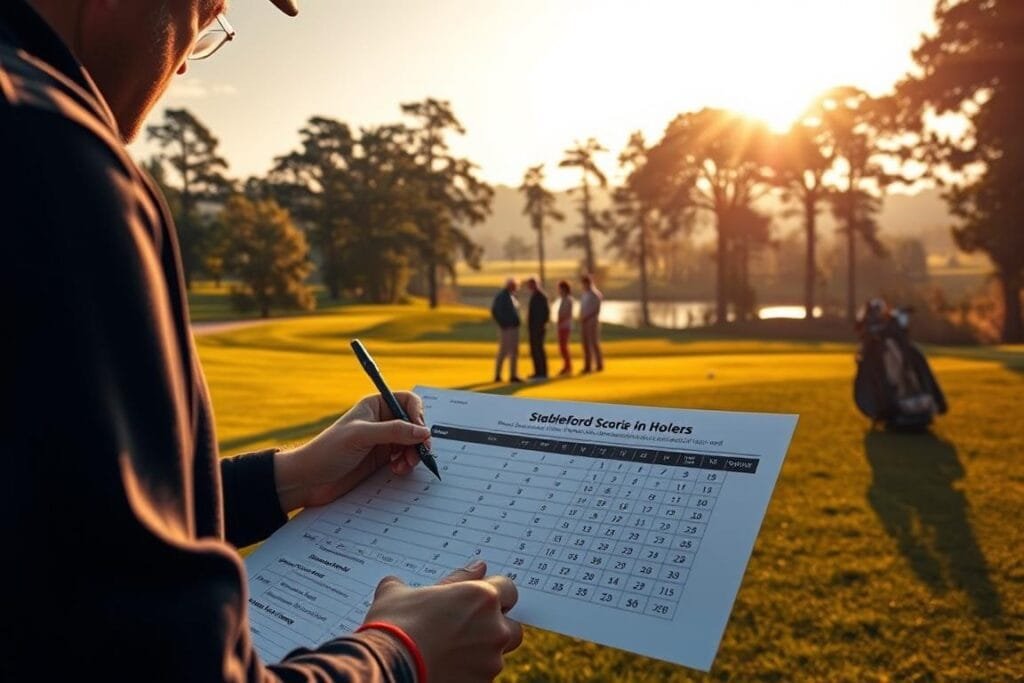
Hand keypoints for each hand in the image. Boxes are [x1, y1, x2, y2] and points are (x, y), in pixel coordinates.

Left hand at [273, 392, 430, 510]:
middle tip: (420, 452)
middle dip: (419, 438)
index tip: (420, 432)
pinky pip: (404, 458)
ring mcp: (383, 441)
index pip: (408, 401)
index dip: (418, 414)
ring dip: (414, 454)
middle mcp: (382, 421)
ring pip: (412, 443)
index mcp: (375, 405)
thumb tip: (423, 432)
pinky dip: (406, 464)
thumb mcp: (361, 436)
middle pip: (414, 424)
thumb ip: (393, 431)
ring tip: (405, 464)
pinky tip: (397, 470)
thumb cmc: (328, 451)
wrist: (309, 480)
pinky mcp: (381, 459)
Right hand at [363, 561, 522, 681]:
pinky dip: (469, 673)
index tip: (477, 601)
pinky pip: (481, 676)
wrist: (385, 665)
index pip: (509, 589)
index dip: (494, 594)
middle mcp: (494, 628)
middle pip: (512, 626)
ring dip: (481, 652)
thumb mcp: (410, 590)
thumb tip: (475, 567)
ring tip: (451, 652)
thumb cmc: (395, 623)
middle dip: (496, 627)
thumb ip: (450, 577)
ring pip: (496, 655)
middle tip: (468, 629)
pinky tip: (445, 667)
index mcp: (482, 598)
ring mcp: (490, 661)